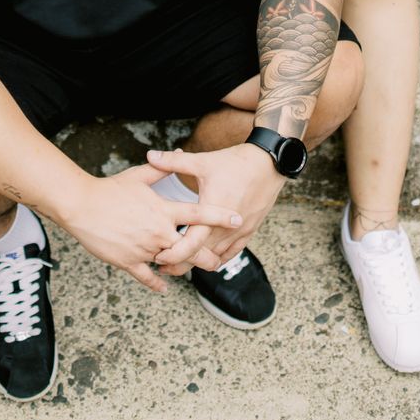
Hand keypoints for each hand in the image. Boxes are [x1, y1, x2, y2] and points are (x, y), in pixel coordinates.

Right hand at [52, 163, 241, 291]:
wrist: (81, 206)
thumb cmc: (110, 190)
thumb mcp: (138, 176)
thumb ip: (162, 168)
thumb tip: (178, 153)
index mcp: (163, 210)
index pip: (198, 214)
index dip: (219, 216)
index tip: (236, 218)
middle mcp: (158, 232)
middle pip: (191, 248)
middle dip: (207, 256)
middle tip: (218, 260)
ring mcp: (144, 249)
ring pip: (171, 264)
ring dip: (183, 268)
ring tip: (194, 271)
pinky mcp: (128, 262)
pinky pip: (147, 277)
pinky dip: (157, 284)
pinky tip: (165, 287)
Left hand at [145, 144, 285, 272]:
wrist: (269, 162)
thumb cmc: (236, 162)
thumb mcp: (202, 162)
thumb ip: (173, 162)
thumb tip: (150, 156)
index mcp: (211, 212)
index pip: (190, 245)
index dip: (172, 255)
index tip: (158, 257)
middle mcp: (225, 227)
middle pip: (200, 257)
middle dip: (180, 264)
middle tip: (163, 264)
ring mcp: (239, 231)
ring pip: (216, 258)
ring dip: (199, 262)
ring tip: (181, 262)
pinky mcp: (249, 230)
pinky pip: (232, 253)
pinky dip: (218, 258)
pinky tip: (207, 258)